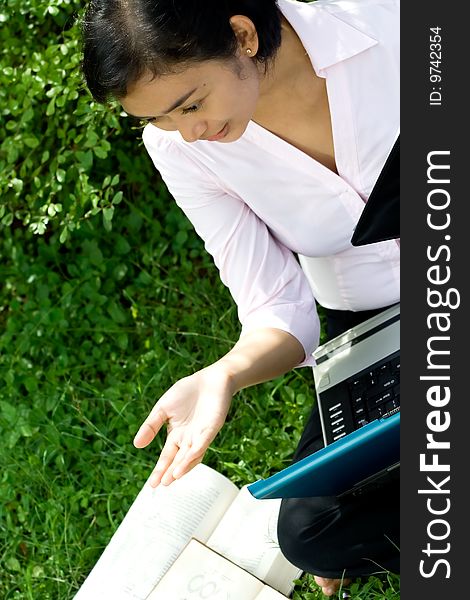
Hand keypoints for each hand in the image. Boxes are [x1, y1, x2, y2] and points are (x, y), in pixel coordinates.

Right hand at [133, 364, 233, 486]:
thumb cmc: (187, 392)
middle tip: (160, 485)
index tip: (152, 484)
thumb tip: (136, 445)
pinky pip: (202, 444)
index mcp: (176, 435)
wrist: (210, 379)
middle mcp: (189, 439)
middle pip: (178, 460)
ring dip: (182, 467)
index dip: (159, 470)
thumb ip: (151, 426)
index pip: (167, 457)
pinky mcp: (211, 428)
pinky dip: (193, 454)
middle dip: (169, 472)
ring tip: (172, 478)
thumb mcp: (162, 409)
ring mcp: (201, 435)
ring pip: (190, 456)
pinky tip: (186, 461)